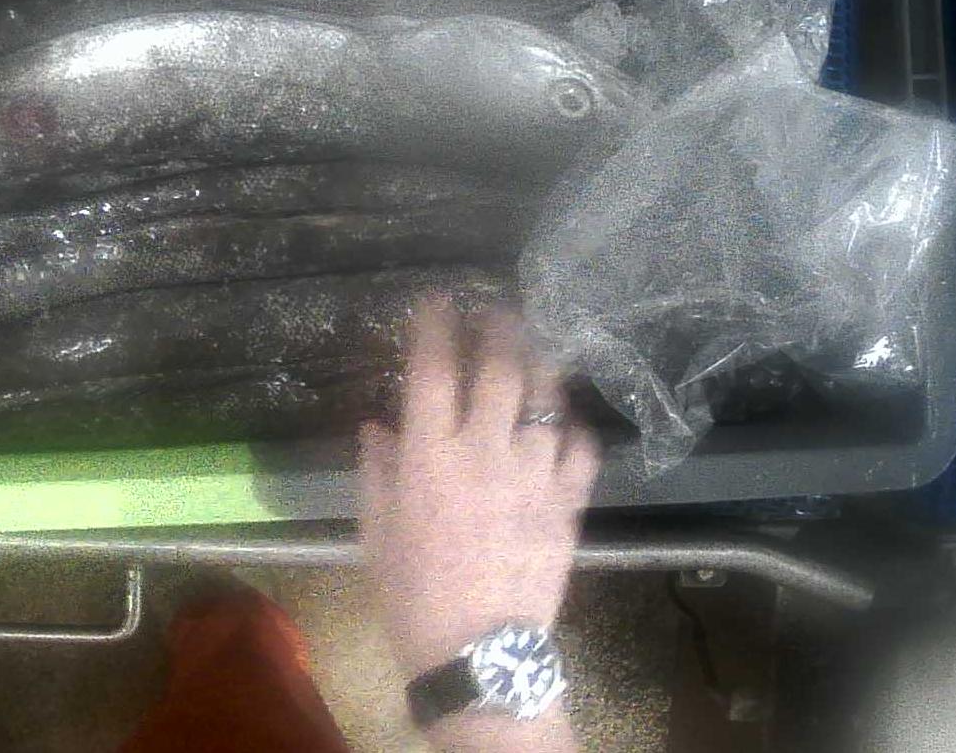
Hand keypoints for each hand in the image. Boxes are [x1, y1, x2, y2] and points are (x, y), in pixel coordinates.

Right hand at [357, 299, 599, 751]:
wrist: (478, 654)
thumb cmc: (412, 593)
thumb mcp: (376, 530)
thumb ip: (377, 471)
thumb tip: (378, 426)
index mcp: (428, 456)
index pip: (432, 370)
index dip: (434, 327)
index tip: (437, 300)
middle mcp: (483, 452)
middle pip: (498, 369)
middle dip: (497, 327)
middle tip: (497, 307)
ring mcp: (532, 476)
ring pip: (545, 400)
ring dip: (540, 363)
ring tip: (537, 343)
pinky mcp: (567, 505)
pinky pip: (579, 451)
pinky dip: (573, 428)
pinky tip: (565, 420)